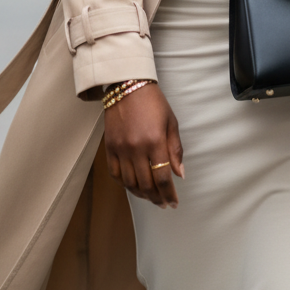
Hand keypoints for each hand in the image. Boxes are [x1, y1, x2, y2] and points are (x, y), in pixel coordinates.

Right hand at [103, 83, 184, 208]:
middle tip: (163, 203)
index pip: (162, 177)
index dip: (169, 194)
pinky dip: (124, 184)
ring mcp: (121, 148)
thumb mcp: (171, 122)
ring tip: (150, 197)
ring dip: (141, 194)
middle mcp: (136, 148)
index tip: (173, 202)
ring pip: (129, 183)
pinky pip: (115, 174)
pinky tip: (133, 186)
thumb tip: (179, 174)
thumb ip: (176, 150)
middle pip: (146, 184)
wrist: (127, 85)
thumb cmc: (153, 102)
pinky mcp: (109, 147)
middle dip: (156, 198)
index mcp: (155, 141)